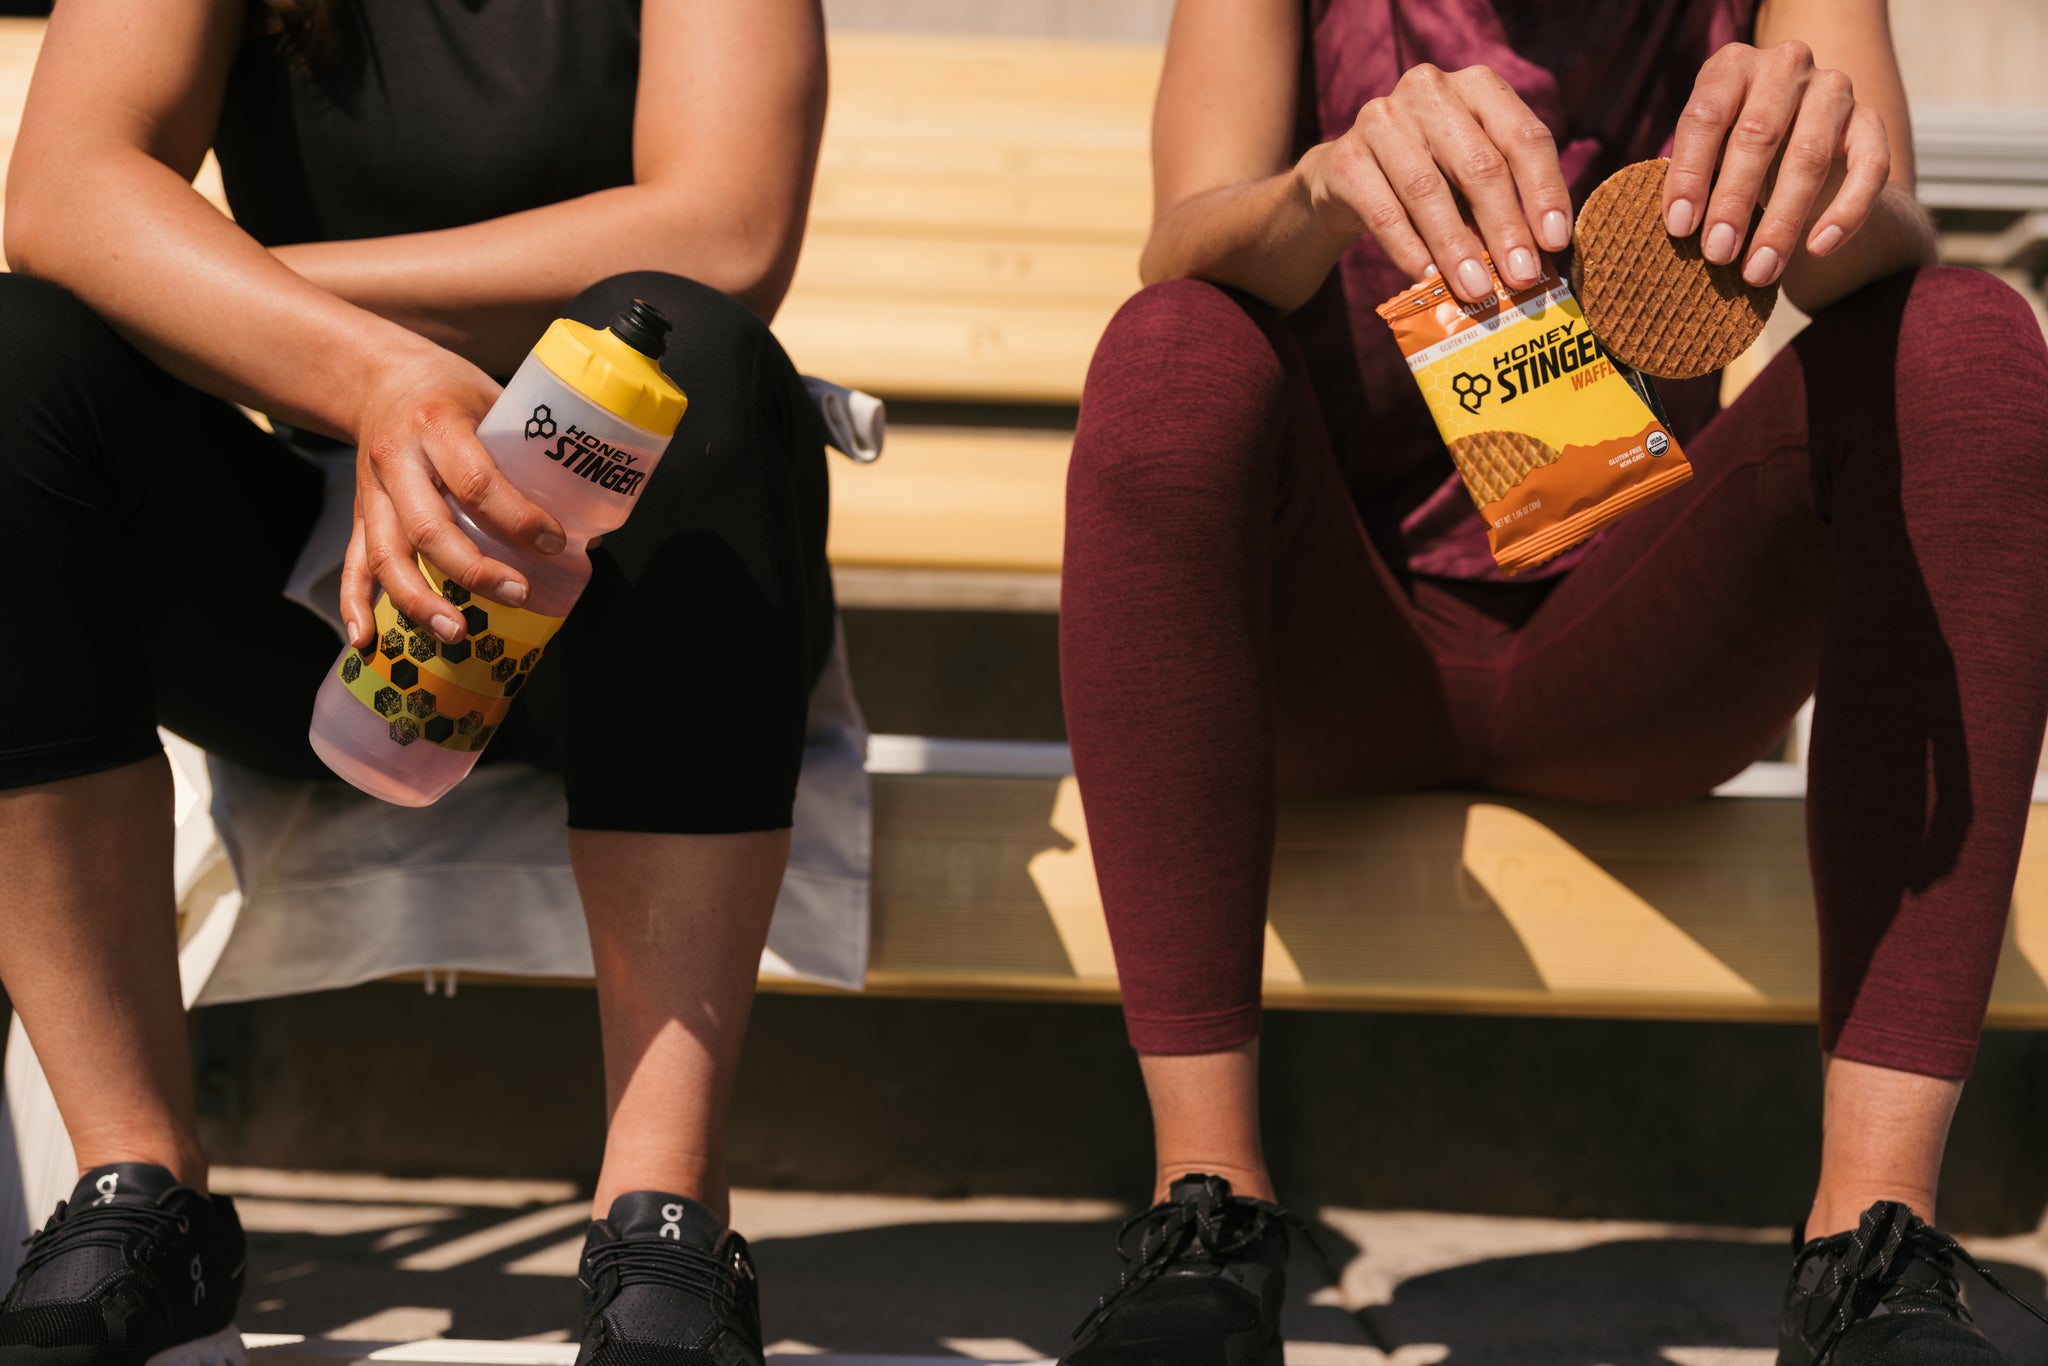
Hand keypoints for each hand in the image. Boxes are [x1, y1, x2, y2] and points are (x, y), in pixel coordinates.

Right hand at [341, 348, 565, 648]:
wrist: (377, 377)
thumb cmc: (450, 391)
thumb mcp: (494, 401)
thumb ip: (531, 456)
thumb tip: (587, 529)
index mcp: (437, 425)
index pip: (476, 481)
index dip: (517, 518)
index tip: (554, 542)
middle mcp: (398, 459)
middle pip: (429, 527)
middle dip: (474, 570)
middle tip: (518, 594)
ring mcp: (373, 491)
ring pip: (387, 554)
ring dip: (419, 600)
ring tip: (456, 632)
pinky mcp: (361, 513)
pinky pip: (354, 562)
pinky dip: (355, 603)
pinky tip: (367, 638)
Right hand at [1298, 63, 1572, 301]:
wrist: (1349, 179)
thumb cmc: (1431, 178)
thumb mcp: (1472, 176)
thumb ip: (1505, 202)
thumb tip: (1538, 257)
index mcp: (1478, 86)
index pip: (1524, 137)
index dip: (1544, 191)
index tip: (1555, 243)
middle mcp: (1430, 90)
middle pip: (1479, 165)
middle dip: (1505, 227)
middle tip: (1521, 276)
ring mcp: (1382, 119)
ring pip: (1427, 190)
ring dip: (1456, 246)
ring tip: (1476, 289)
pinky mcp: (1345, 156)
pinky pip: (1383, 212)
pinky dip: (1409, 250)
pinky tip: (1427, 280)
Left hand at [1663, 40, 1890, 287]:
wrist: (1797, 136)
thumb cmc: (1729, 150)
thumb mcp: (1705, 152)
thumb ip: (1693, 177)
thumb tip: (1680, 228)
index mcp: (1731, 67)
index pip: (1705, 116)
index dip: (1689, 174)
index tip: (1679, 227)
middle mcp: (1785, 66)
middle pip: (1758, 135)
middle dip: (1734, 201)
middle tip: (1717, 254)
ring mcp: (1834, 90)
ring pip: (1809, 156)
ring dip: (1782, 220)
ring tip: (1758, 270)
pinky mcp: (1870, 122)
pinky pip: (1869, 168)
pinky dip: (1846, 212)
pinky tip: (1818, 248)